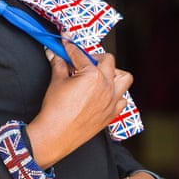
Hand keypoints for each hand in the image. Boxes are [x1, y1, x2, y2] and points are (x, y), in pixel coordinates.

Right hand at [25, 43, 132, 167]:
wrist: (56, 135)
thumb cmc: (56, 111)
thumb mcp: (56, 81)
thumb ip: (58, 64)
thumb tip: (55, 54)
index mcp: (93, 75)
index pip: (81, 55)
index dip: (70, 47)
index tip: (66, 43)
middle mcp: (106, 86)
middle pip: (108, 60)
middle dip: (95, 57)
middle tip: (82, 61)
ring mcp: (112, 100)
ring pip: (124, 78)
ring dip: (114, 73)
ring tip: (100, 75)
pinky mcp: (111, 113)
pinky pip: (122, 99)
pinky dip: (116, 95)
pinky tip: (103, 94)